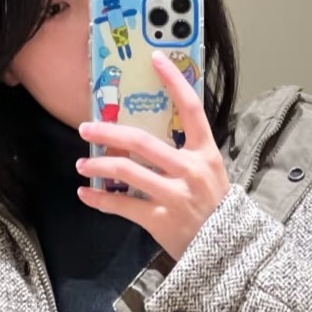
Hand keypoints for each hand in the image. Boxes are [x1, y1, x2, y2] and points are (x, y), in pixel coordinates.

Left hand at [75, 49, 229, 259]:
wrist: (228, 252)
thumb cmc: (216, 210)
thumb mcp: (211, 174)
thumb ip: (187, 154)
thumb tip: (148, 136)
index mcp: (206, 154)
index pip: (191, 108)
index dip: (173, 81)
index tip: (155, 59)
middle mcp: (191, 171)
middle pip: (142, 141)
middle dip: (109, 131)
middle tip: (87, 127)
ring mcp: (175, 196)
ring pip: (126, 172)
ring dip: (98, 165)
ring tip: (83, 164)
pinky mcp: (161, 221)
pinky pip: (122, 206)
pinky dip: (100, 200)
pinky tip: (85, 194)